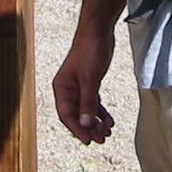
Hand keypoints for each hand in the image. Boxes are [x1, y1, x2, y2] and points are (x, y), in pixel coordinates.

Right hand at [52, 27, 116, 144]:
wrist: (98, 31)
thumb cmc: (90, 50)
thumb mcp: (90, 79)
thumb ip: (88, 102)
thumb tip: (86, 125)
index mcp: (62, 88)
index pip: (66, 115)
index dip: (77, 129)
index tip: (89, 140)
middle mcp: (68, 89)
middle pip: (76, 116)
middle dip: (89, 128)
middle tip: (102, 139)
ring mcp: (79, 87)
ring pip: (86, 111)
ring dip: (96, 123)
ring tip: (107, 133)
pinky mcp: (90, 83)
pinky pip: (93, 103)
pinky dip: (101, 113)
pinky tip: (109, 121)